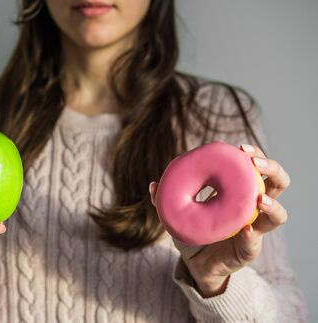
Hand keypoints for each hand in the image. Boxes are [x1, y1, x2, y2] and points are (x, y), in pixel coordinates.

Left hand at [149, 143, 289, 296]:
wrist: (196, 263)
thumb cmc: (193, 231)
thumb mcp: (179, 212)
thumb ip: (166, 199)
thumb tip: (154, 185)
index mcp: (238, 192)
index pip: (256, 169)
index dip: (254, 155)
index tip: (242, 148)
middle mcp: (252, 208)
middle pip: (278, 184)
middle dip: (272, 169)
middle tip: (255, 163)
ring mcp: (255, 230)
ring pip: (279, 215)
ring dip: (272, 205)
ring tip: (260, 200)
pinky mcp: (248, 250)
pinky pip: (254, 243)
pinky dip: (251, 237)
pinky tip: (245, 230)